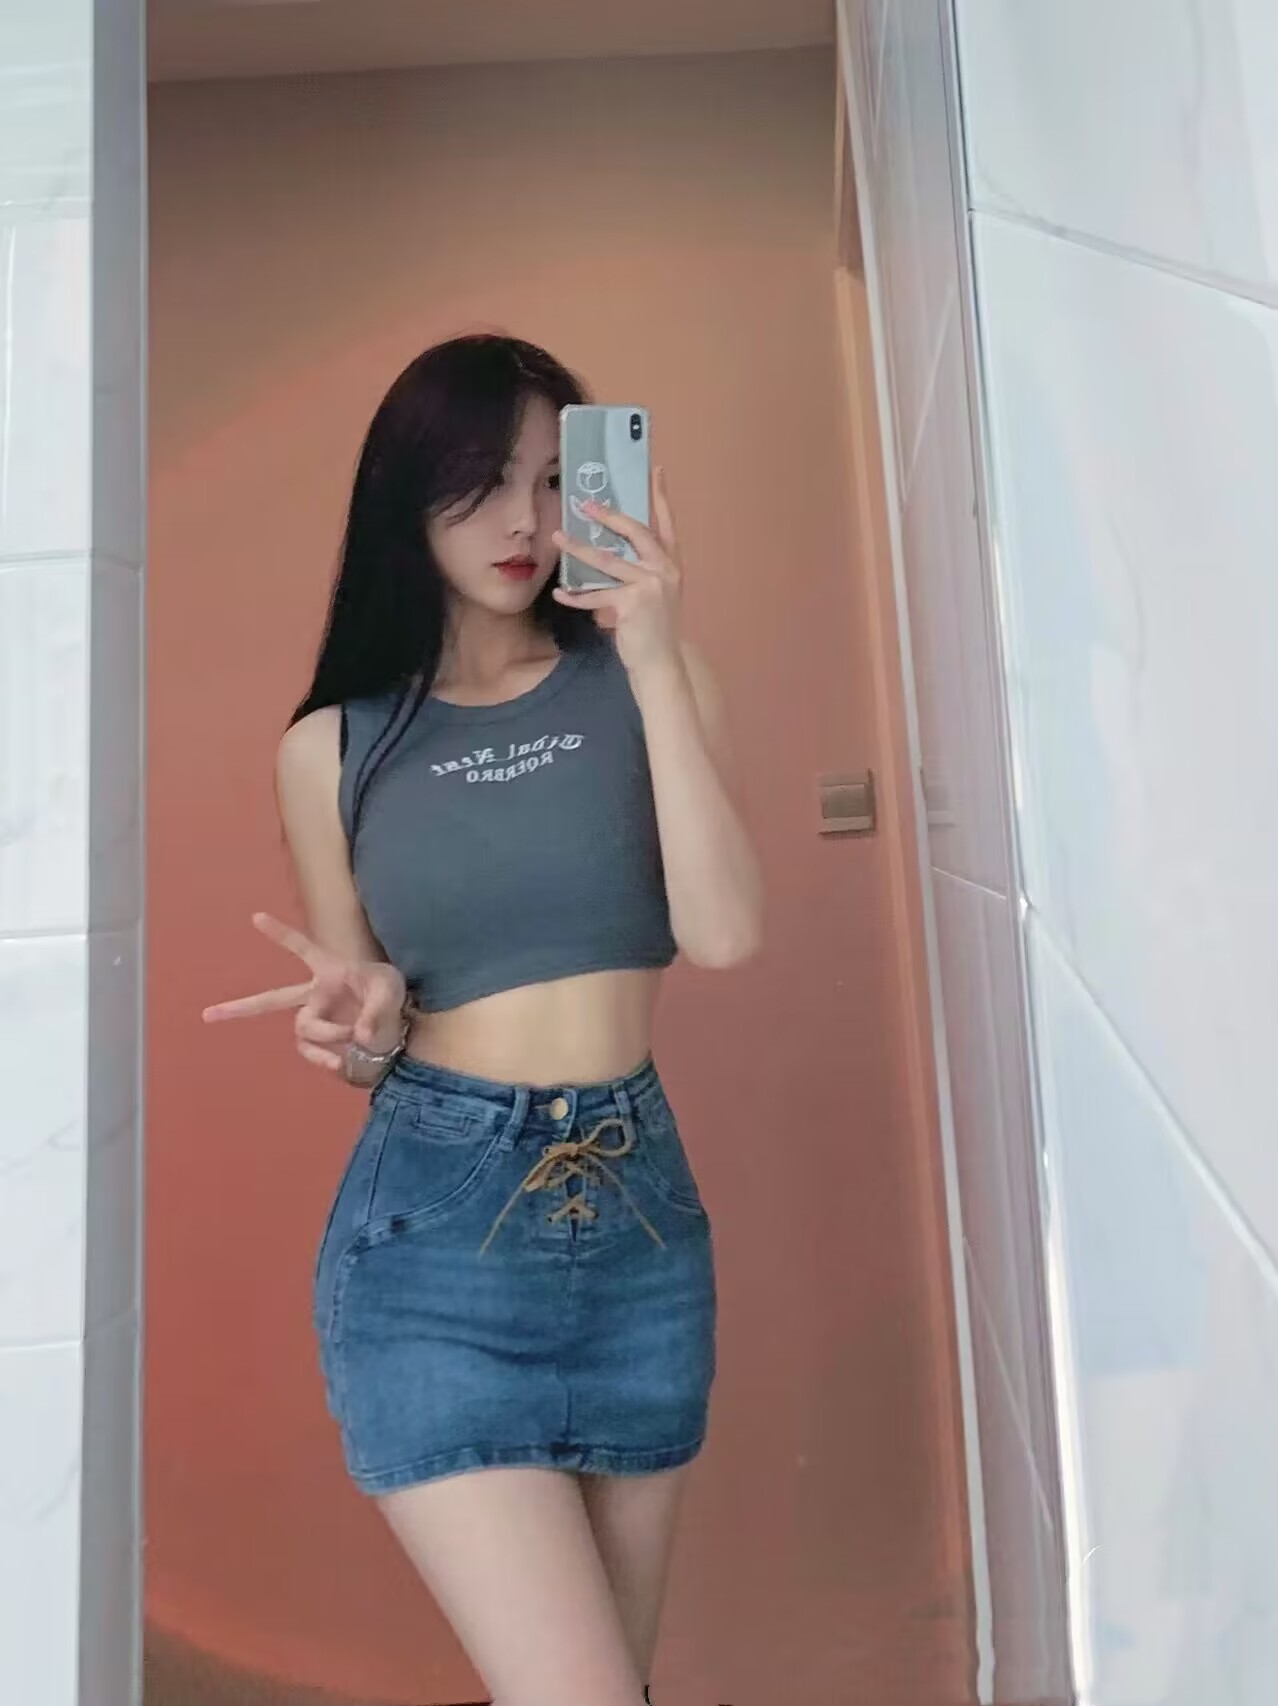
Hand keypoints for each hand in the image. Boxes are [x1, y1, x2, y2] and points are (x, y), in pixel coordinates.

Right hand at [202, 912, 406, 1074]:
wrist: (399, 1020)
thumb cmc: (390, 991)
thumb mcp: (391, 990)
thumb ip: (377, 1010)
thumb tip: (358, 1036)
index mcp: (329, 970)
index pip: (302, 948)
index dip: (281, 934)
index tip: (256, 917)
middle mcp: (316, 994)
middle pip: (272, 999)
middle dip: (241, 1007)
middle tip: (207, 1014)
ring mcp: (316, 1018)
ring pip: (302, 1029)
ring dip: (325, 1035)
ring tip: (352, 1037)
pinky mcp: (323, 1041)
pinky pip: (309, 1050)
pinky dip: (322, 1058)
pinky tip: (337, 1063)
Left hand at [552, 465, 682, 676]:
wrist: (661, 664)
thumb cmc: (654, 631)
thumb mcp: (655, 596)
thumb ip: (640, 573)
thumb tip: (607, 556)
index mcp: (672, 565)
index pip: (667, 524)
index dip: (661, 497)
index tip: (656, 471)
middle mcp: (664, 571)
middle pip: (635, 532)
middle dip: (609, 516)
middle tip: (584, 504)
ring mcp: (650, 586)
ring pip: (607, 560)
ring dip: (579, 548)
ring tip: (558, 537)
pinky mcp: (632, 605)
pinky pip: (596, 596)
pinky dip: (576, 596)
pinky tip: (559, 594)